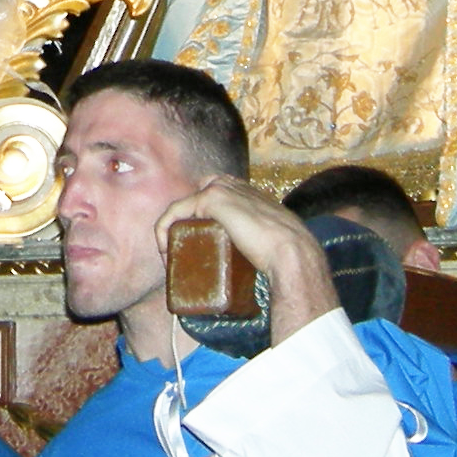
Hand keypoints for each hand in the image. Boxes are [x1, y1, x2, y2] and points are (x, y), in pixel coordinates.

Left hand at [156, 176, 336, 342]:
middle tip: (184, 253)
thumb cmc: (288, 257)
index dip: (201, 218)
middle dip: (186, 222)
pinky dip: (163, 229)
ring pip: (183, 207)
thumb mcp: (274, 245)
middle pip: (196, 200)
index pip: (215, 196)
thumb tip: (264, 270)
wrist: (292, 254)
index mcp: (250, 194)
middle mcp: (234, 185)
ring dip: (172, 229)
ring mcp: (222, 188)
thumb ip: (267, 247)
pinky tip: (164, 251)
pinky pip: (175, 211)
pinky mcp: (212, 198)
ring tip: (173, 256)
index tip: (198, 247)